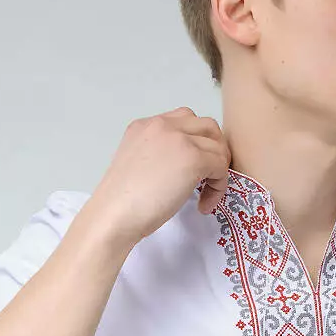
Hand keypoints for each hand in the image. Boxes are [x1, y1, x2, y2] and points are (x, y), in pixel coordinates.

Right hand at [89, 107, 231, 250]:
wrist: (114, 214)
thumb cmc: (122, 202)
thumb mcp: (139, 163)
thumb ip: (161, 154)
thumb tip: (185, 165)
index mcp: (146, 125)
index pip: (186, 121)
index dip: (197, 145)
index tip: (192, 171)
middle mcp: (162, 125)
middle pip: (208, 127)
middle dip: (214, 153)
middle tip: (208, 179)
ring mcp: (179, 138)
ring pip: (218, 147)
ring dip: (218, 172)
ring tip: (205, 195)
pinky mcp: (193, 158)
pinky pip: (221, 167)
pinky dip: (218, 188)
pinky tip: (203, 205)